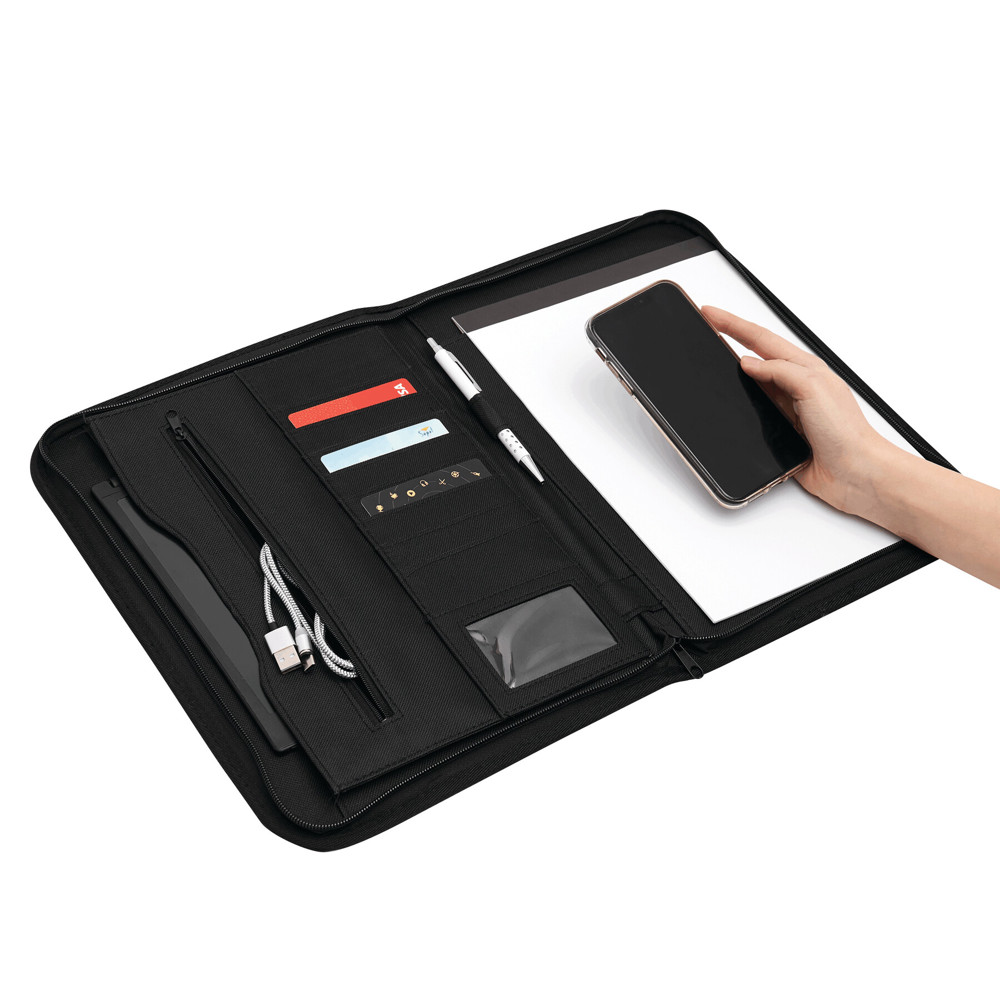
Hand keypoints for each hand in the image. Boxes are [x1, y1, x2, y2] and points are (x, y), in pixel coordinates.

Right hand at [701, 306, 891, 517]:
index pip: (761, 339)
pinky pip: (754, 414)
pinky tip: (732, 400)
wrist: (854, 471)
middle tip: (709, 324)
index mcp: (805, 368)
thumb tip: (750, 363)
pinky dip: (741, 405)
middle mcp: (794, 385)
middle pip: (755, 355)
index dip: (733, 325)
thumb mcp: (813, 387)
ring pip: (752, 384)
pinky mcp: (781, 433)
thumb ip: (780, 370)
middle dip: (731, 338)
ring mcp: (787, 408)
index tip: (711, 314)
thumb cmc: (845, 431)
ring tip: (714, 353)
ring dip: (733, 370)